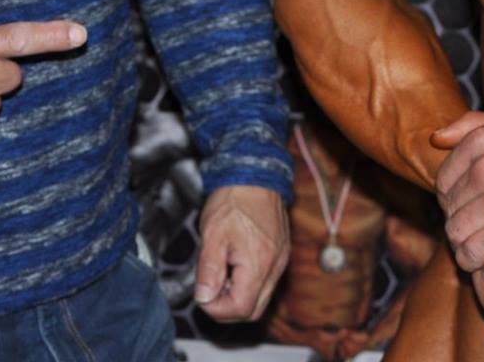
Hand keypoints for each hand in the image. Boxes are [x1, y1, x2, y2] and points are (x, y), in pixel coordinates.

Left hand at [193, 184, 290, 320]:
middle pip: (253, 310)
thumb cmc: (233, 200)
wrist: (255, 174)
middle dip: (228, 308)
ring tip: (221, 274)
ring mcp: (280, 261)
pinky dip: (248, 283)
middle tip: (210, 289)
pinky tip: (234, 265)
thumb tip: (204, 298)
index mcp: (258, 264)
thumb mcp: (213, 235)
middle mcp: (275, 267)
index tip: (203, 296)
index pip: (241, 308)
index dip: (218, 309)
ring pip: (261, 298)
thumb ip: (209, 271)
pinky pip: (266, 282)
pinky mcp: (280, 254)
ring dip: (238, 296)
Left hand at [433, 112, 483, 271]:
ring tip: (480, 245)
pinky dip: (473, 260)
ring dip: (463, 244)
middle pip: (448, 207)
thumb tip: (435, 138)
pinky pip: (473, 252)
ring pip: (456, 232)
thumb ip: (474, 126)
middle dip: (459, 222)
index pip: (443, 180)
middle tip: (480, 229)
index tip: (472, 208)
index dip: (453, 198)